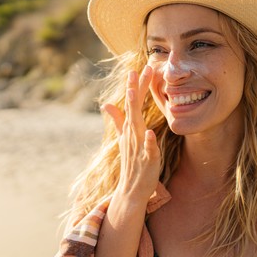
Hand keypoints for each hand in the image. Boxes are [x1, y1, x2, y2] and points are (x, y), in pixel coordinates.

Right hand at [101, 65, 160, 202]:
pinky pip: (147, 149)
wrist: (131, 190)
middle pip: (133, 108)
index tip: (137, 67)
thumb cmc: (131, 162)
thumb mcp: (124, 138)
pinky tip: (150, 133)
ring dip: (135, 110)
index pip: (132, 103)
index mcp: (129, 128)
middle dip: (136, 89)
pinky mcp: (147, 159)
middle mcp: (132, 134)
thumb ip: (117, 120)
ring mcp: (138, 146)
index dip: (135, 86)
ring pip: (136, 125)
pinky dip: (148, 142)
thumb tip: (107, 104)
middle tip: (140, 70)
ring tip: (135, 94)